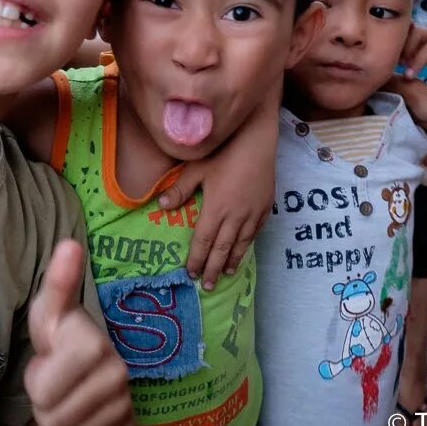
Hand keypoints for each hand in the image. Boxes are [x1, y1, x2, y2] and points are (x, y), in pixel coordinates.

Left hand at [25, 241, 132, 425]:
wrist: (88, 385)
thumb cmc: (60, 345)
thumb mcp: (49, 317)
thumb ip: (57, 284)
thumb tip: (69, 243)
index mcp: (92, 340)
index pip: (44, 379)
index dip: (40, 365)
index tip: (57, 316)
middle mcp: (115, 369)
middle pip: (48, 409)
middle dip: (42, 401)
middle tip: (54, 384)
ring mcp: (124, 402)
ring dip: (56, 422)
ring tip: (67, 399)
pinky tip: (82, 419)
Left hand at [156, 90, 278, 288]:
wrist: (257, 139)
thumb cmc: (223, 151)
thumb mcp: (196, 168)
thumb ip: (180, 189)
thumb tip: (160, 206)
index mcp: (216, 209)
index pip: (204, 242)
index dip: (197, 259)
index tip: (191, 273)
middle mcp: (236, 216)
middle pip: (223, 249)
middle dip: (214, 268)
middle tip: (208, 286)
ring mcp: (253, 213)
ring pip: (241, 244)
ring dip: (232, 261)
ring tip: (226, 274)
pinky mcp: (266, 206)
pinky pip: (256, 232)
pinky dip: (247, 245)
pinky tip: (244, 250)